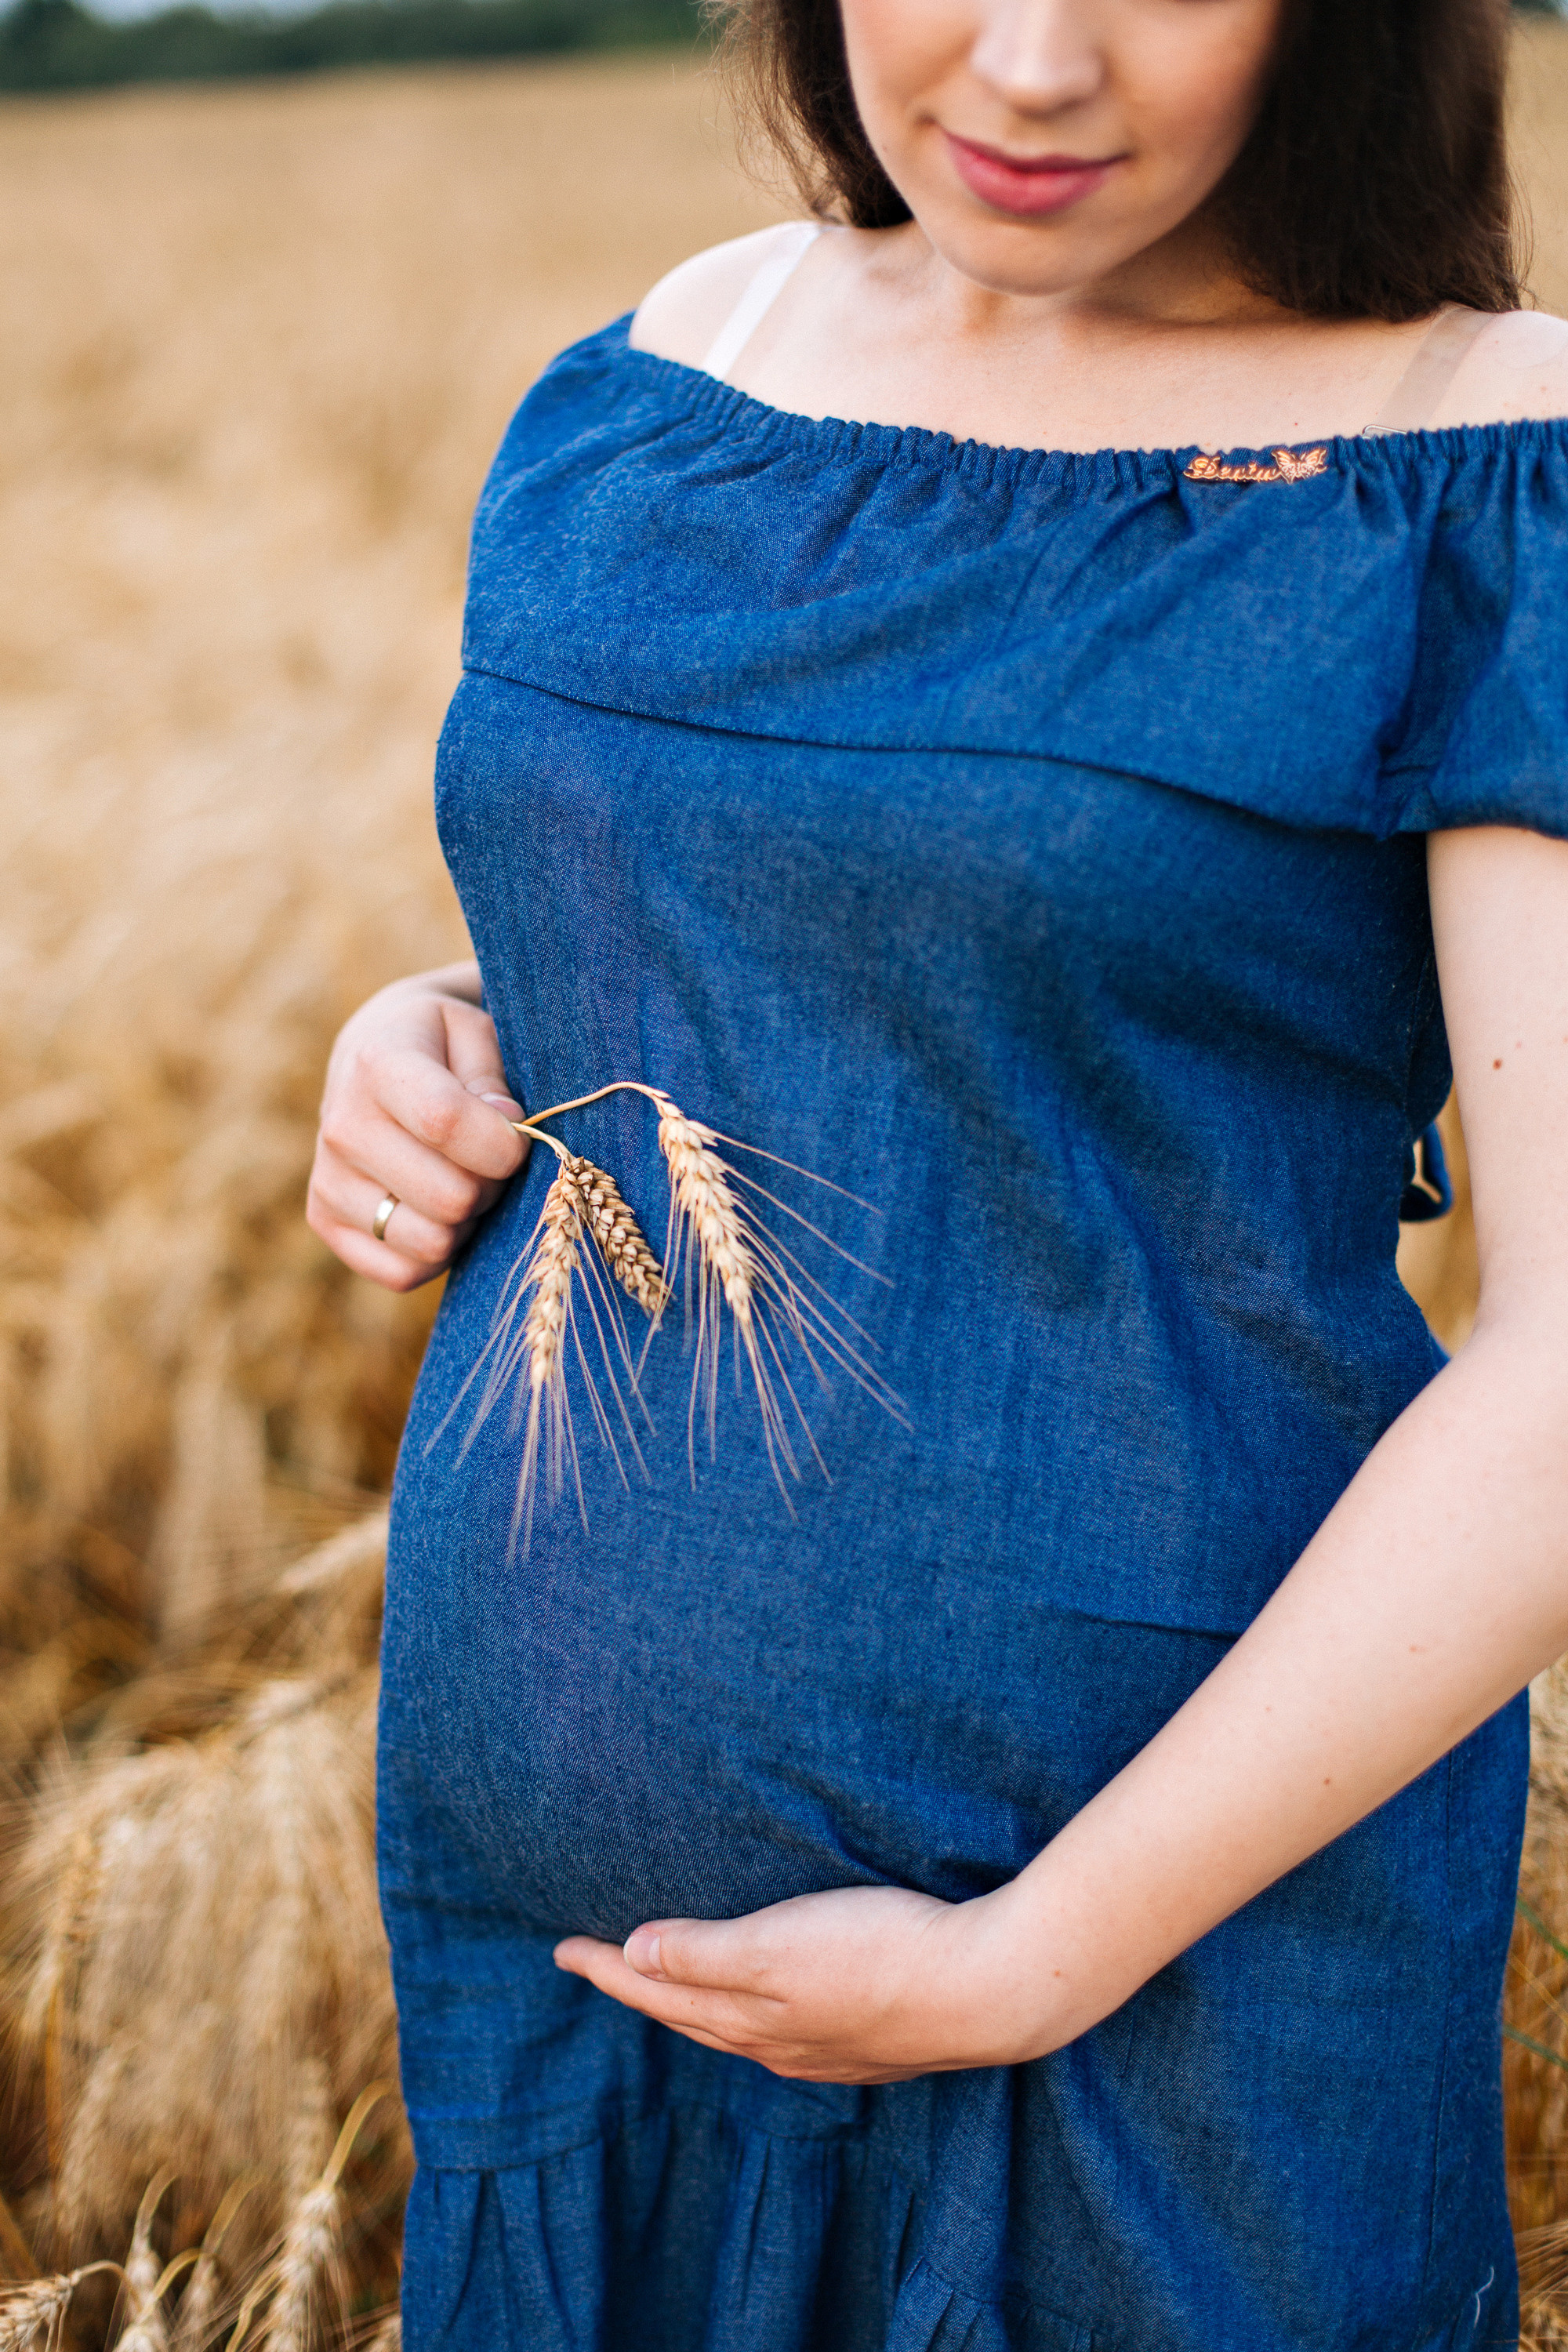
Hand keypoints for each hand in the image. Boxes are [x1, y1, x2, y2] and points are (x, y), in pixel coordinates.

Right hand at [307, 960, 527, 1291]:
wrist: (370, 1060)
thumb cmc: (440, 1047)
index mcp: (378, 1065)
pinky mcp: (324, 1222)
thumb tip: (505, 1123)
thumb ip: (493, 1078)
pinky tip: (437, 1211)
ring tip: (462, 1182)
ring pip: (430, 1242)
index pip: (447, 1123)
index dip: (503, 1144)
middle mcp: (341, 1125)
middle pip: (449, 1197)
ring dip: (465, 1223)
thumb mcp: (475, 1033)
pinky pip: (402, 1273)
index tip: (518, 1137)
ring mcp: (326, 1180)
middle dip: (491, 1186)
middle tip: (490, 1163)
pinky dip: (435, 1253)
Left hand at [553, 1881, 1054, 2083]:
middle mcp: (780, 2043)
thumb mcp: (778, 1946)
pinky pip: (784, 2029)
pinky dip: (750, 2010)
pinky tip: (768, 2004)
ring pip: (737, 2026)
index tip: (560, 1948)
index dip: (607, 1969)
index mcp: (749, 2019)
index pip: (657, 1995)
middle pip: (690, 2015)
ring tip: (669, 1981)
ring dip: (694, 2003)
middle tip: (598, 1961)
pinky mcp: (871, 2035)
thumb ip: (703, 1954)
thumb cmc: (881, 1955)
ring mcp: (828, 2045)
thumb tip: (633, 1957)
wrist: (989, 1989)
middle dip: (639, 1990)